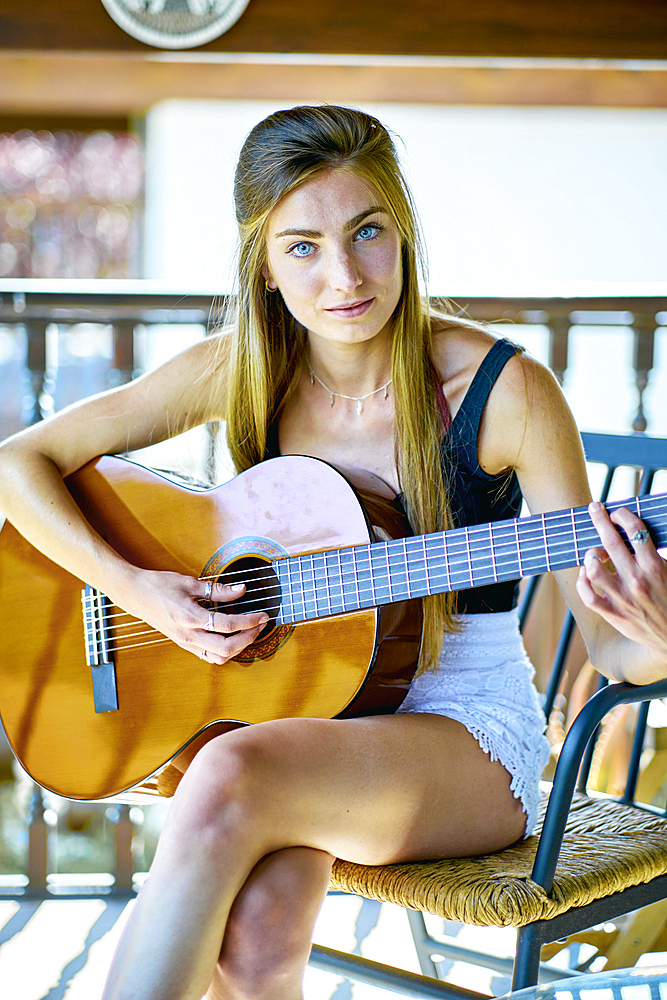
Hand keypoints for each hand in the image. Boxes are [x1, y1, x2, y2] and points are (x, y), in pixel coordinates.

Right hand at [110, 569, 268, 665]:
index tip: (262, 614)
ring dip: (238, 648)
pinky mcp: (183, 644)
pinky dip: (224, 651)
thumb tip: (242, 590)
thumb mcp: (190, 583)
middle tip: (260, 624)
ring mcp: (185, 642)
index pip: (227, 625)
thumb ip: (218, 589)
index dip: (249, 621)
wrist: (134, 594)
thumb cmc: (159, 585)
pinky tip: (232, 638)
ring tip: (249, 632)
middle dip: (249, 637)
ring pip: (218, 657)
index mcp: (190, 617)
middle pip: (226, 648)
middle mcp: (188, 635)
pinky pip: (208, 656)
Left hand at [576, 501, 666, 659]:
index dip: (623, 515)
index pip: (635, 530)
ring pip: (594, 570)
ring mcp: (623, 598)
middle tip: (594, 508)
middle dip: (600, 520)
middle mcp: (636, 580)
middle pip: (610, 542)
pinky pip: (588, 596)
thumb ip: (654, 553)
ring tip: (595, 552)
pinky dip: (583, 582)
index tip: (617, 512)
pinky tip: (586, 573)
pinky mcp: (613, 614)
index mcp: (654, 566)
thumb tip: (640, 533)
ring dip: (591, 555)